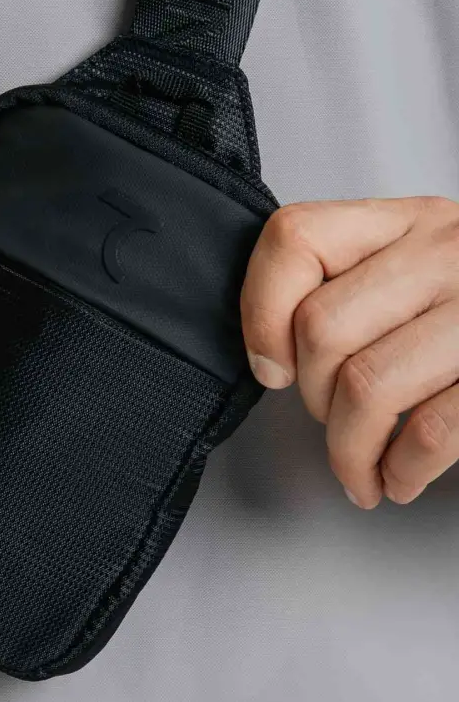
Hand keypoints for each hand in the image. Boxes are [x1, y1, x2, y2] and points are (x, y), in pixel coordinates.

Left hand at [240, 196, 458, 508]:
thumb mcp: (413, 271)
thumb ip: (347, 290)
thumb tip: (269, 360)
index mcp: (407, 222)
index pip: (296, 239)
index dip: (261, 311)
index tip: (272, 364)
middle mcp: (447, 252)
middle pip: (322, 328)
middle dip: (311, 395)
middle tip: (331, 417)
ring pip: (367, 385)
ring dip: (349, 448)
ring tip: (360, 464)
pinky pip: (430, 430)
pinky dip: (400, 470)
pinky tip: (397, 479)